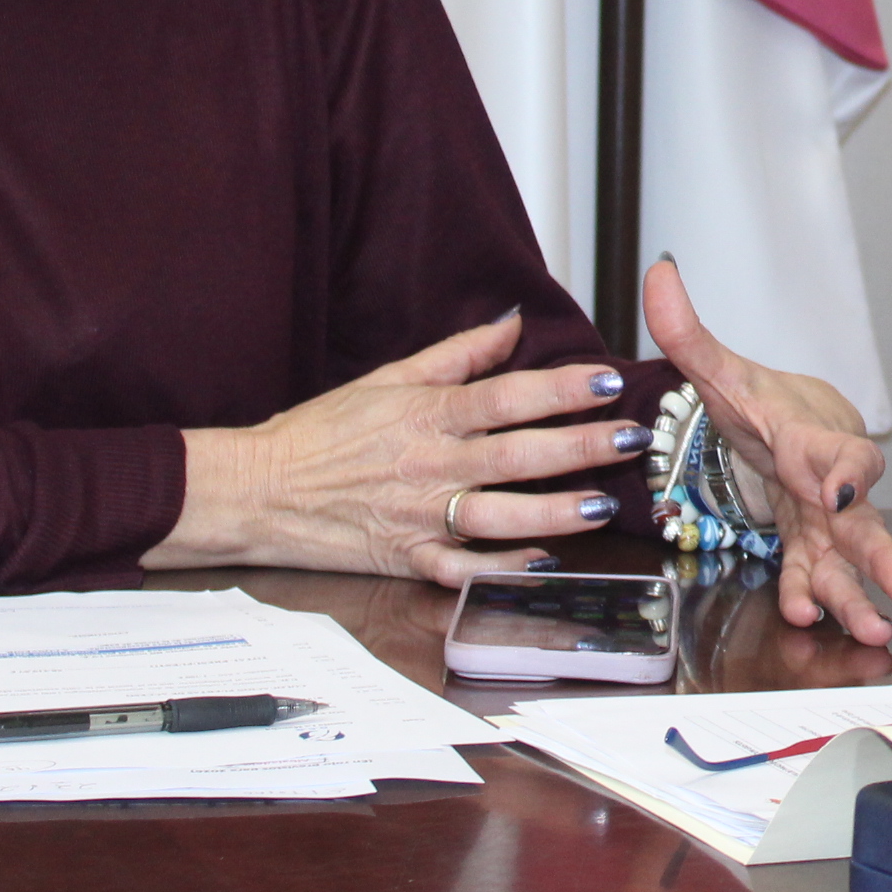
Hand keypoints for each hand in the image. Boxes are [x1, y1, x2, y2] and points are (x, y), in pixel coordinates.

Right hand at [149, 310, 647, 582]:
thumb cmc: (324, 432)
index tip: (605, 382)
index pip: (505, 397)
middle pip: (517, 455)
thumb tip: (514, 322)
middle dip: (580, 448)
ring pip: (501, 516)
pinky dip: (503, 569)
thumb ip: (458, 353)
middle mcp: (430, 464)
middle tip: (631, 439)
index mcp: (427, 414)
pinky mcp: (408, 558)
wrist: (260, 488)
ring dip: (556, 513)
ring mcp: (421, 516)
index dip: (558, 390)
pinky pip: (463, 569)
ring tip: (604, 505)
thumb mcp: (389, 377)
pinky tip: (544, 562)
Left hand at [644, 257, 891, 645]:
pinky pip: (817, 572)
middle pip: (863, 520)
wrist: (790, 424)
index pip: (843, 454)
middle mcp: (830, 482)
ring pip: (848, 558)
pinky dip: (814, 595)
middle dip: (881, 555)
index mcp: (814, 438)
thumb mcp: (720, 370)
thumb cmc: (762, 401)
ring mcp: (827, 519)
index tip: (838, 494)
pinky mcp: (813, 543)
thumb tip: (659, 271)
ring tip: (873, 627)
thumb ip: (688, 331)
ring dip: (858, 595)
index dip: (845, 473)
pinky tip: (808, 617)